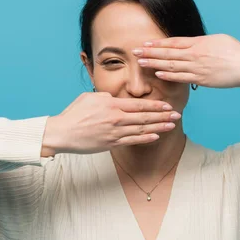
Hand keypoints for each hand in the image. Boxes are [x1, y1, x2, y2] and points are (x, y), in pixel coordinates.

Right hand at [41, 92, 181, 154]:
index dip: (155, 105)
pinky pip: (133, 140)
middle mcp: (116, 118)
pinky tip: (156, 136)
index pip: (138, 104)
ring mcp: (115, 132)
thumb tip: (116, 97)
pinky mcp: (112, 143)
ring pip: (142, 129)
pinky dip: (146, 138)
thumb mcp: (89, 97)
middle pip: (145, 116)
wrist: (62, 133)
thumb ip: (106, 96)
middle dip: (163, 115)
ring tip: (171, 125)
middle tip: (176, 114)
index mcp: (111, 104)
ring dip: (159, 127)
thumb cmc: (74, 114)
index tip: (167, 105)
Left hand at [132, 34, 239, 88]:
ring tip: (141, 63)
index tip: (145, 43)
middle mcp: (196, 55)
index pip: (173, 42)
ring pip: (172, 66)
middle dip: (150, 53)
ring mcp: (198, 68)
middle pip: (168, 53)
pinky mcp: (202, 80)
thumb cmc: (235, 51)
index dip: (157, 43)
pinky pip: (182, 78)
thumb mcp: (217, 39)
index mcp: (199, 43)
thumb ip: (200, 42)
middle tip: (135, 52)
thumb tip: (189, 43)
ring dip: (155, 64)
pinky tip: (158, 75)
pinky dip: (169, 76)